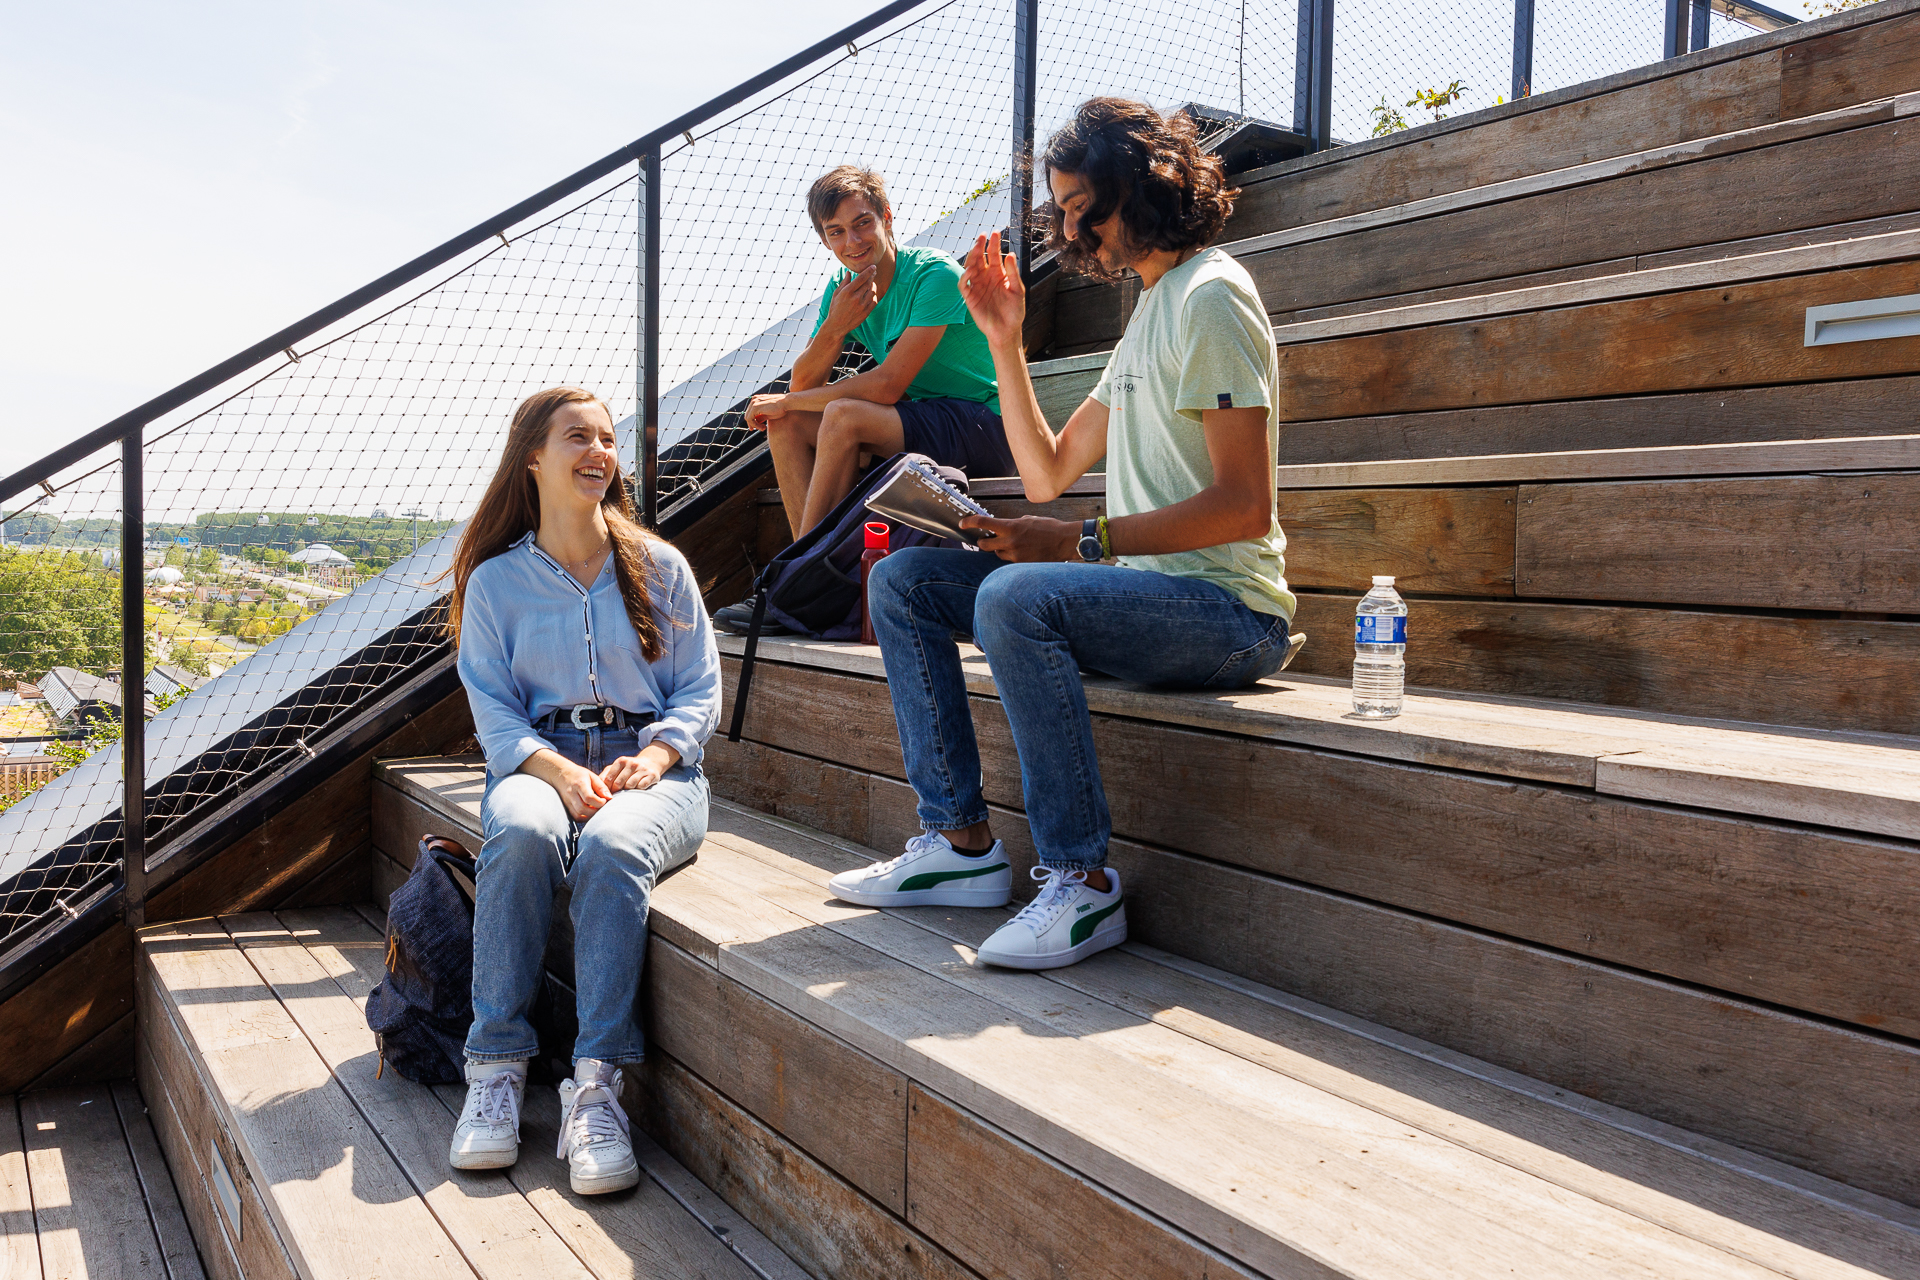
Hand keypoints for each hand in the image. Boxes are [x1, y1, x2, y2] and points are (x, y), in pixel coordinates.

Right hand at [555, 762, 613, 821]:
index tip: (605, 800)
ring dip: (590, 815)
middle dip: (595, 811)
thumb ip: (601, 787)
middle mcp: (571, 794)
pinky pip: (575, 817)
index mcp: (579, 784)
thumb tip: (610, 798)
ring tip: (597, 809)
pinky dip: (584, 817)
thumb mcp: (592, 776)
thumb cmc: (579, 775)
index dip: (599, 802)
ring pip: (578, 815)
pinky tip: (590, 812)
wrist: (560, 774)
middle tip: (602, 807)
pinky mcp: (566, 807)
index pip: (589, 797)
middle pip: (583, 808)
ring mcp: (567, 801)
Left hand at [601, 742, 678, 791]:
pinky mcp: (651, 775)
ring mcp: (642, 769)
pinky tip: (636, 790)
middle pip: (618, 783)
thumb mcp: (617, 767)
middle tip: (615, 797)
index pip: (609, 778)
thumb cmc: (629, 768)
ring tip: (626, 793)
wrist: (650, 763)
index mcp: (621, 760)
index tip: (607, 793)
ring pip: (630, 785)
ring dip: (627, 791)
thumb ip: (606, 774)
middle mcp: (632, 763)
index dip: (607, 788)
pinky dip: (637, 790)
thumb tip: (596, 786)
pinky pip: (641, 787)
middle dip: (616, 792)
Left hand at [746, 393, 788, 430]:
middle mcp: (754, 400)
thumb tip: (756, 422)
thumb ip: (761, 416)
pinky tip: (763, 427)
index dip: (753, 421)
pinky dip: (755, 425)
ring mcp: (753, 403)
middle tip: (761, 429)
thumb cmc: (780, 408)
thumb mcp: (768, 413)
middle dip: (753, 424)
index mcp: (756, 399)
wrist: (786, 402)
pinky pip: (750, 419)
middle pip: (748, 415)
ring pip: (748, 418)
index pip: (750, 412)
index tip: (759, 427)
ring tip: (763, 428)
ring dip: (755, 425)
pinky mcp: (755, 407)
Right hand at [823, 265, 878, 336]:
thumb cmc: (835, 308)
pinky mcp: (865, 313)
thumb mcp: (837, 294)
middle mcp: (855, 298)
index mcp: (847, 291)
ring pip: (872, 292)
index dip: (868, 271)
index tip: (873, 266)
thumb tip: (848, 272)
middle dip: (872, 276)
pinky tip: (871, 294)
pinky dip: (874, 296)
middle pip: (868, 283)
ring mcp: (861, 306)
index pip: (861, 278)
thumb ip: (844, 282)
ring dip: (873, 286)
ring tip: (871, 284)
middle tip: (874, 272)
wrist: (837, 325)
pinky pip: (874, 301)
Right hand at [959, 231, 1025, 348]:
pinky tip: (971, 270)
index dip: (993, 244)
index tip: (994, 233)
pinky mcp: (970, 298)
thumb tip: (1010, 254)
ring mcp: (977, 287)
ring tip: (977, 249)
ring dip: (972, 257)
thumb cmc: (1014, 311)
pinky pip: (963, 285)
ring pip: (970, 267)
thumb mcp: (1017, 290)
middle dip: (979, 246)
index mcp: (998, 274)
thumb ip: (1013, 273)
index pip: (993, 255)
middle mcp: (986, 278)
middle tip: (982, 236)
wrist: (1007, 331)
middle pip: (979, 258)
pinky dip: (964, 276)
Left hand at [959, 513, 1079, 562]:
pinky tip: (1022, 552)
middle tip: (986, 539)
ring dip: (1000, 549)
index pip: (983, 523)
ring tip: (1013, 545)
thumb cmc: (1050, 528)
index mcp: (1011, 526)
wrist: (1065, 542)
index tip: (962, 523)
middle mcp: (1010, 541)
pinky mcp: (1021, 564)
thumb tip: (1006, 527)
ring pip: (997, 554)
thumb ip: (1014, 523)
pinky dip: (1011, 556)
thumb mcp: (1030, 520)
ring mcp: (1015, 554)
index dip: (969, 522)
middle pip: (984, 545)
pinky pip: (1009, 561)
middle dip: (983, 542)